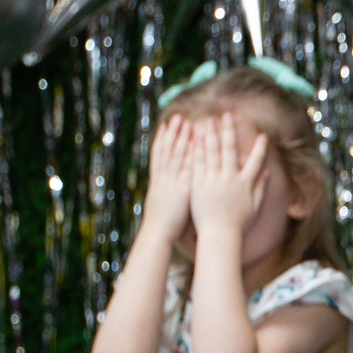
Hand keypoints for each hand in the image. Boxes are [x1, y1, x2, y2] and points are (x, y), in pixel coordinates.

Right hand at [139, 113, 193, 244]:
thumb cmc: (162, 225)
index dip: (162, 140)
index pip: (159, 156)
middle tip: (176, 117)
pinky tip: (195, 143)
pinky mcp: (181, 188)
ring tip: (185, 122)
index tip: (165, 126)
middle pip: (167, 151)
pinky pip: (186, 167)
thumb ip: (167, 193)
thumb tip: (170, 188)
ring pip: (175, 155)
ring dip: (180, 138)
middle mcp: (163, 178)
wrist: (157, 234)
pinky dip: (190, 154)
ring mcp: (171, 182)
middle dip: (172, 133)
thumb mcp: (163, 204)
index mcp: (158, 182)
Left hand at [187, 112, 269, 240]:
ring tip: (210, 120)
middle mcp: (230, 179)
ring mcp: (214, 180)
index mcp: (245, 184)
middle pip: (230, 149)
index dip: (260, 148)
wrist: (219, 235)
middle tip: (228, 115)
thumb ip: (261, 187)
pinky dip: (198, 150)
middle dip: (229, 130)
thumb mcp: (254, 206)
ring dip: (212, 134)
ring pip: (212, 152)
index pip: (255, 161)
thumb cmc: (238, 224)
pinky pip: (198, 163)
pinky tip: (196, 138)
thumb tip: (266, 172)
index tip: (262, 135)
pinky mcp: (199, 184)